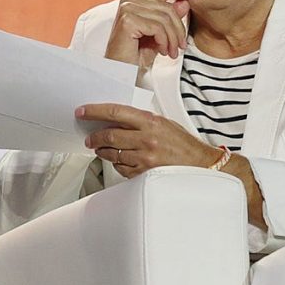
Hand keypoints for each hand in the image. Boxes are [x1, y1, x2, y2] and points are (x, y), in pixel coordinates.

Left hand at [74, 102, 223, 178]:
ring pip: (112, 154)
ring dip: (103, 152)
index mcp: (150, 122)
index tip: (82, 112)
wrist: (201, 165)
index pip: (115, 112)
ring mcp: (145, 158)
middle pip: (109, 135)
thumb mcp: (163, 124)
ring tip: (102, 149)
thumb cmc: (183, 144)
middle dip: (94, 137)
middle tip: (89, 138)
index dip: (95, 111)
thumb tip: (116, 120)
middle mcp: (146, 139)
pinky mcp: (145, 174)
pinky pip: (122, 169)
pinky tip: (121, 161)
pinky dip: (117, 164)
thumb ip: (141, 121)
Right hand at [103, 0, 203, 67]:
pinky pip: (157, 27)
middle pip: (167, 8)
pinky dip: (164, 42)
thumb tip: (185, 2)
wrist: (123, 72)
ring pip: (164, 19)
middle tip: (181, 47)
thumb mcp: (160, 34)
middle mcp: (129, 0)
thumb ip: (170, 17)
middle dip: (178, 30)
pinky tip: (162, 52)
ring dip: (172, 39)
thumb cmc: (137, 55)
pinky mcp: (127, 20)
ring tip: (171, 53)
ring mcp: (127, 8)